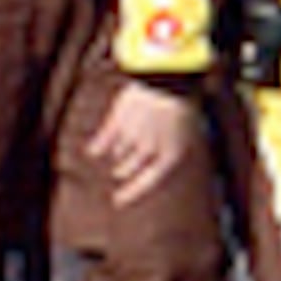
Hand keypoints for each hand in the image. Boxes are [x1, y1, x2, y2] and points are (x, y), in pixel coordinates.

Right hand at [87, 80, 205, 206]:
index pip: (148, 181)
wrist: (168, 78)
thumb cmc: (180, 103)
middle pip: (126, 169)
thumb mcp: (187, 128)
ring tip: (123, 144)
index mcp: (171, 153)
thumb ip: (171, 147)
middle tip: (119, 170)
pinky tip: (93, 151)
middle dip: (122, 170)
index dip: (131, 193)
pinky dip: (96, 148)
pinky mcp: (117, 123)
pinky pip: (102, 143)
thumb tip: (157, 164)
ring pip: (117, 154)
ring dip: (117, 153)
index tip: (117, 201)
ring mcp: (133, 137)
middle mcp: (151, 149)